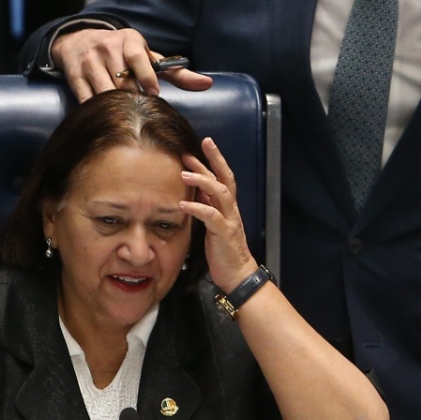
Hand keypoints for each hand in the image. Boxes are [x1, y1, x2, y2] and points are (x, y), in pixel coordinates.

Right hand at [50, 27, 212, 102]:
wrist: (78, 40)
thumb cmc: (122, 51)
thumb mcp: (147, 56)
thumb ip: (176, 71)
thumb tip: (207, 84)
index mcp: (129, 40)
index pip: (139, 57)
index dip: (147, 77)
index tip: (153, 94)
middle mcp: (107, 48)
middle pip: (122, 80)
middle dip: (132, 97)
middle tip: (140, 113)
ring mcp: (89, 62)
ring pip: (104, 91)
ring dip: (115, 106)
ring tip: (126, 118)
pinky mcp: (75, 76)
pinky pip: (86, 98)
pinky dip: (97, 110)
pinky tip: (106, 118)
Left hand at [178, 138, 258, 292]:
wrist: (237, 274)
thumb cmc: (224, 251)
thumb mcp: (213, 224)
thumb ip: (208, 207)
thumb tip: (196, 192)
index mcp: (228, 206)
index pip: (223, 176)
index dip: (213, 160)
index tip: (200, 145)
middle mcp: (231, 209)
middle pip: (225, 178)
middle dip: (212, 160)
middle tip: (196, 147)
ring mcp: (229, 220)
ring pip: (219, 193)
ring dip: (201, 181)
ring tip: (184, 173)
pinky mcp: (224, 233)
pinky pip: (211, 216)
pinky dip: (197, 207)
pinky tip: (183, 203)